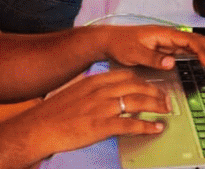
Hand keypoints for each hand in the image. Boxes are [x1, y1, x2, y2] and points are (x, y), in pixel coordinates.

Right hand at [0, 68, 175, 159]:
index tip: (153, 86)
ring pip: (138, 101)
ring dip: (156, 106)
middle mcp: (101, 91)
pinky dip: (147, 126)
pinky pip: (131, 124)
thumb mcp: (75, 92)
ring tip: (166, 111)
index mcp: (94, 81)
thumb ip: (92, 90)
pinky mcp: (101, 125)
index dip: (144, 81)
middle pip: (137, 86)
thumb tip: (106, 91)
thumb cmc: (54, 113)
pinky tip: (156, 128)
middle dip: (155, 92)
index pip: (127, 75)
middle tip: (166, 99)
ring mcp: (102, 108)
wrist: (38, 128)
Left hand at [101, 25, 204, 69]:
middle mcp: (169, 36)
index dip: (200, 50)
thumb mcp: (135, 53)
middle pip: (195, 40)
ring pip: (193, 45)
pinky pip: (186, 50)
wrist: (110, 41)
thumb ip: (153, 58)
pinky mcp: (165, 48)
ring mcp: (168, 42)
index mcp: (164, 34)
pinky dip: (198, 53)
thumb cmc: (121, 44)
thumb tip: (172, 62)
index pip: (188, 41)